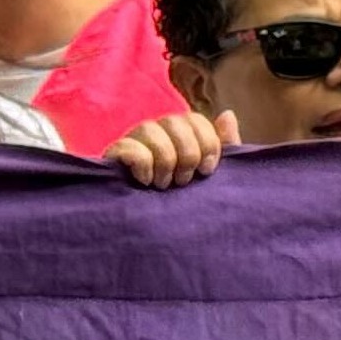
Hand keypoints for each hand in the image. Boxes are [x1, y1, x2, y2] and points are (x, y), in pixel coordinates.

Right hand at [105, 108, 235, 188]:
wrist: (146, 225)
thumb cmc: (181, 196)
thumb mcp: (207, 173)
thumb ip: (223, 145)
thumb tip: (227, 114)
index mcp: (179, 133)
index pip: (195, 119)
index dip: (207, 142)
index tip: (207, 170)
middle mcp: (155, 131)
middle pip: (174, 121)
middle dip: (187, 154)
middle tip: (184, 181)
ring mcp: (131, 140)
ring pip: (149, 129)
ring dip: (164, 160)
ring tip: (165, 184)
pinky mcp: (112, 155)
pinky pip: (128, 146)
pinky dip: (143, 164)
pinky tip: (146, 181)